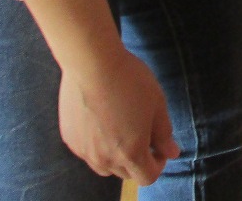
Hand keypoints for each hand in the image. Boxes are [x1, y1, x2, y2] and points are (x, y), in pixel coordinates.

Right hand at [58, 46, 179, 183]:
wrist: (91, 63)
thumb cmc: (130, 81)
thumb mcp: (157, 105)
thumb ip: (164, 134)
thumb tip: (172, 153)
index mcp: (130, 153)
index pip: (147, 177)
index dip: (158, 164)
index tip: (160, 146)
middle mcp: (105, 159)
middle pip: (126, 173)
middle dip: (138, 159)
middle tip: (142, 133)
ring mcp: (84, 151)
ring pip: (104, 165)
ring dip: (116, 155)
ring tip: (121, 127)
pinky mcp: (70, 138)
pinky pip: (87, 151)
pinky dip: (97, 144)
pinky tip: (101, 119)